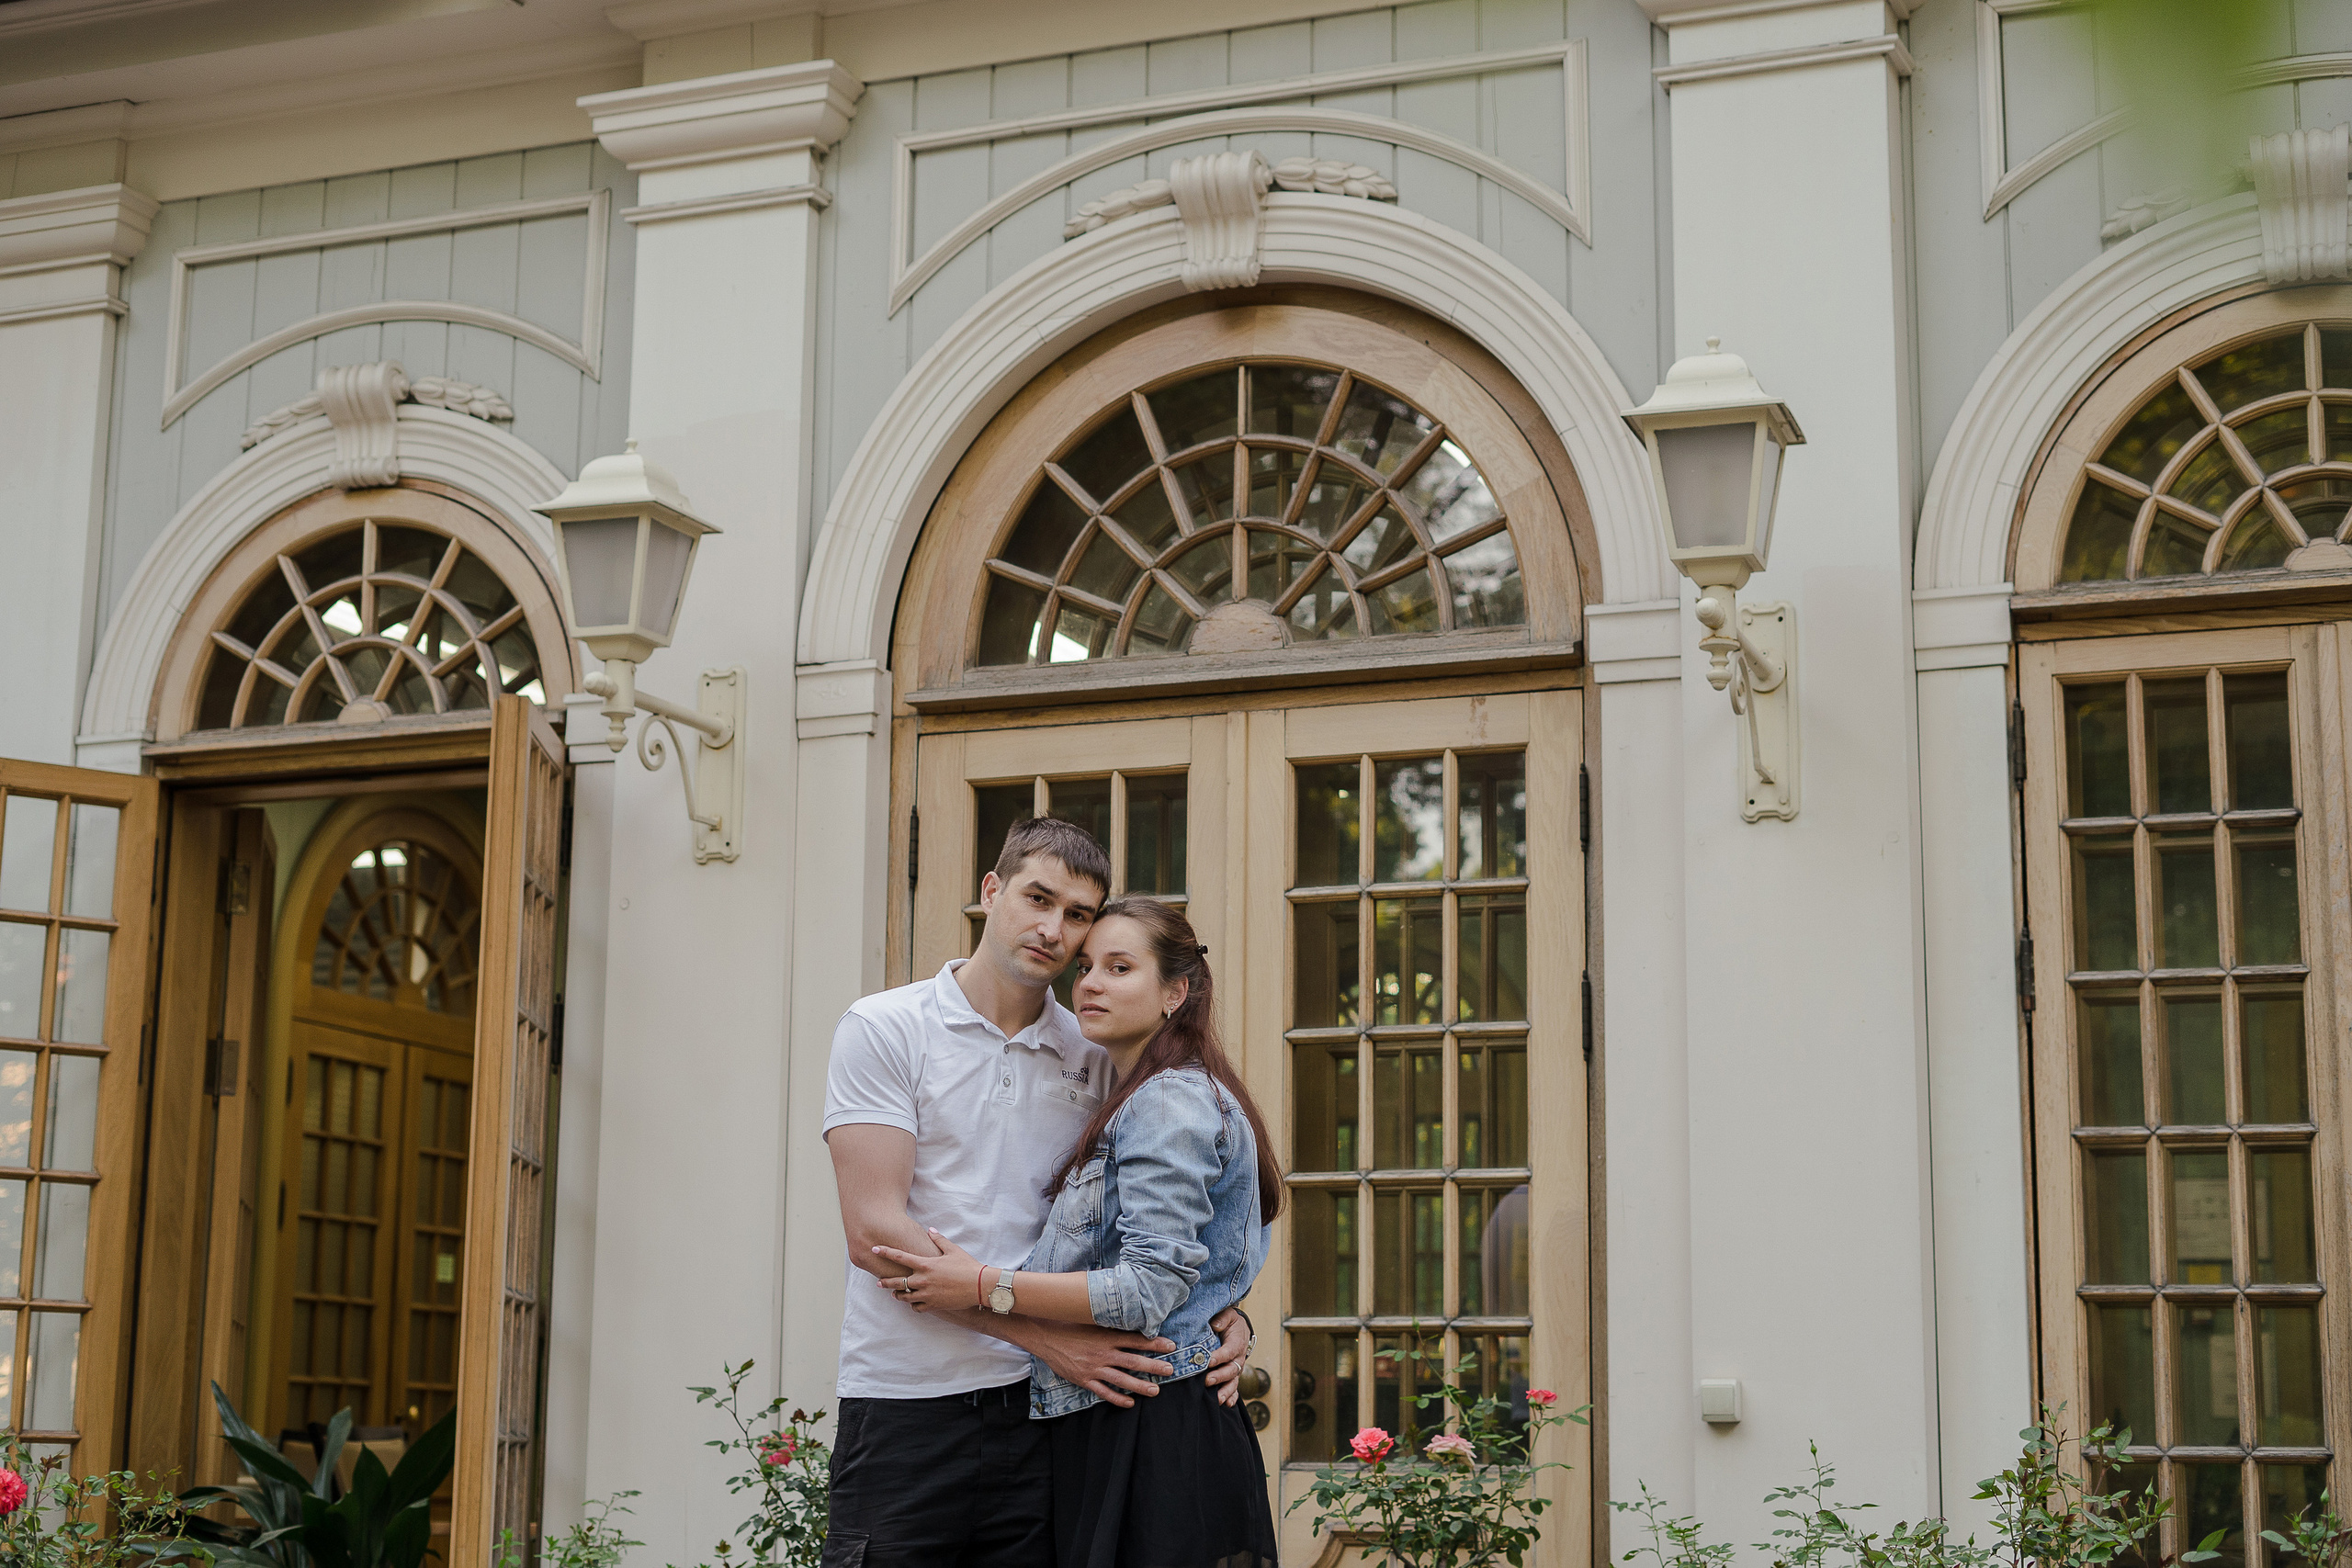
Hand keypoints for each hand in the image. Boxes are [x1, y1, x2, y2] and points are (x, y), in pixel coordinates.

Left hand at [870, 1228, 983, 1312]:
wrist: (979, 1286)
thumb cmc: (967, 1266)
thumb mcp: (953, 1249)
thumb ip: (939, 1240)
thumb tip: (930, 1230)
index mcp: (925, 1264)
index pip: (899, 1256)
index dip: (885, 1251)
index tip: (874, 1248)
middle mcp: (922, 1280)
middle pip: (896, 1282)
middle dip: (885, 1282)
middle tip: (879, 1282)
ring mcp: (927, 1294)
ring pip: (904, 1297)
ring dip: (898, 1295)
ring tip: (895, 1294)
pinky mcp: (933, 1305)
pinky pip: (916, 1308)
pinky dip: (913, 1305)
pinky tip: (914, 1303)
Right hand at [1024, 1320, 1176, 1408]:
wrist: (1044, 1334)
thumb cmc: (1069, 1323)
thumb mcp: (1091, 1319)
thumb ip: (1110, 1322)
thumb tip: (1130, 1317)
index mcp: (1106, 1336)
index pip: (1136, 1340)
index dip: (1155, 1343)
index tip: (1171, 1345)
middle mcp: (1103, 1353)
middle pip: (1133, 1361)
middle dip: (1154, 1366)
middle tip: (1170, 1370)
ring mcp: (1093, 1368)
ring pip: (1122, 1380)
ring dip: (1140, 1386)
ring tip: (1155, 1390)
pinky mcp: (1084, 1379)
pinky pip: (1103, 1392)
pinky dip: (1117, 1398)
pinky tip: (1130, 1402)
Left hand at [1204, 1307, 1252, 1407]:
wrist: (1240, 1330)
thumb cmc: (1231, 1322)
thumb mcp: (1228, 1315)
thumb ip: (1223, 1318)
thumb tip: (1215, 1325)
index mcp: (1237, 1343)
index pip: (1229, 1351)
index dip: (1220, 1356)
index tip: (1208, 1360)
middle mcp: (1238, 1358)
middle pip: (1231, 1370)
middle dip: (1220, 1376)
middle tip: (1207, 1381)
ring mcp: (1236, 1368)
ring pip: (1233, 1382)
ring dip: (1226, 1391)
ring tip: (1217, 1399)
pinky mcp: (1233, 1376)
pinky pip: (1234, 1388)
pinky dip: (1232, 1397)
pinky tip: (1227, 1404)